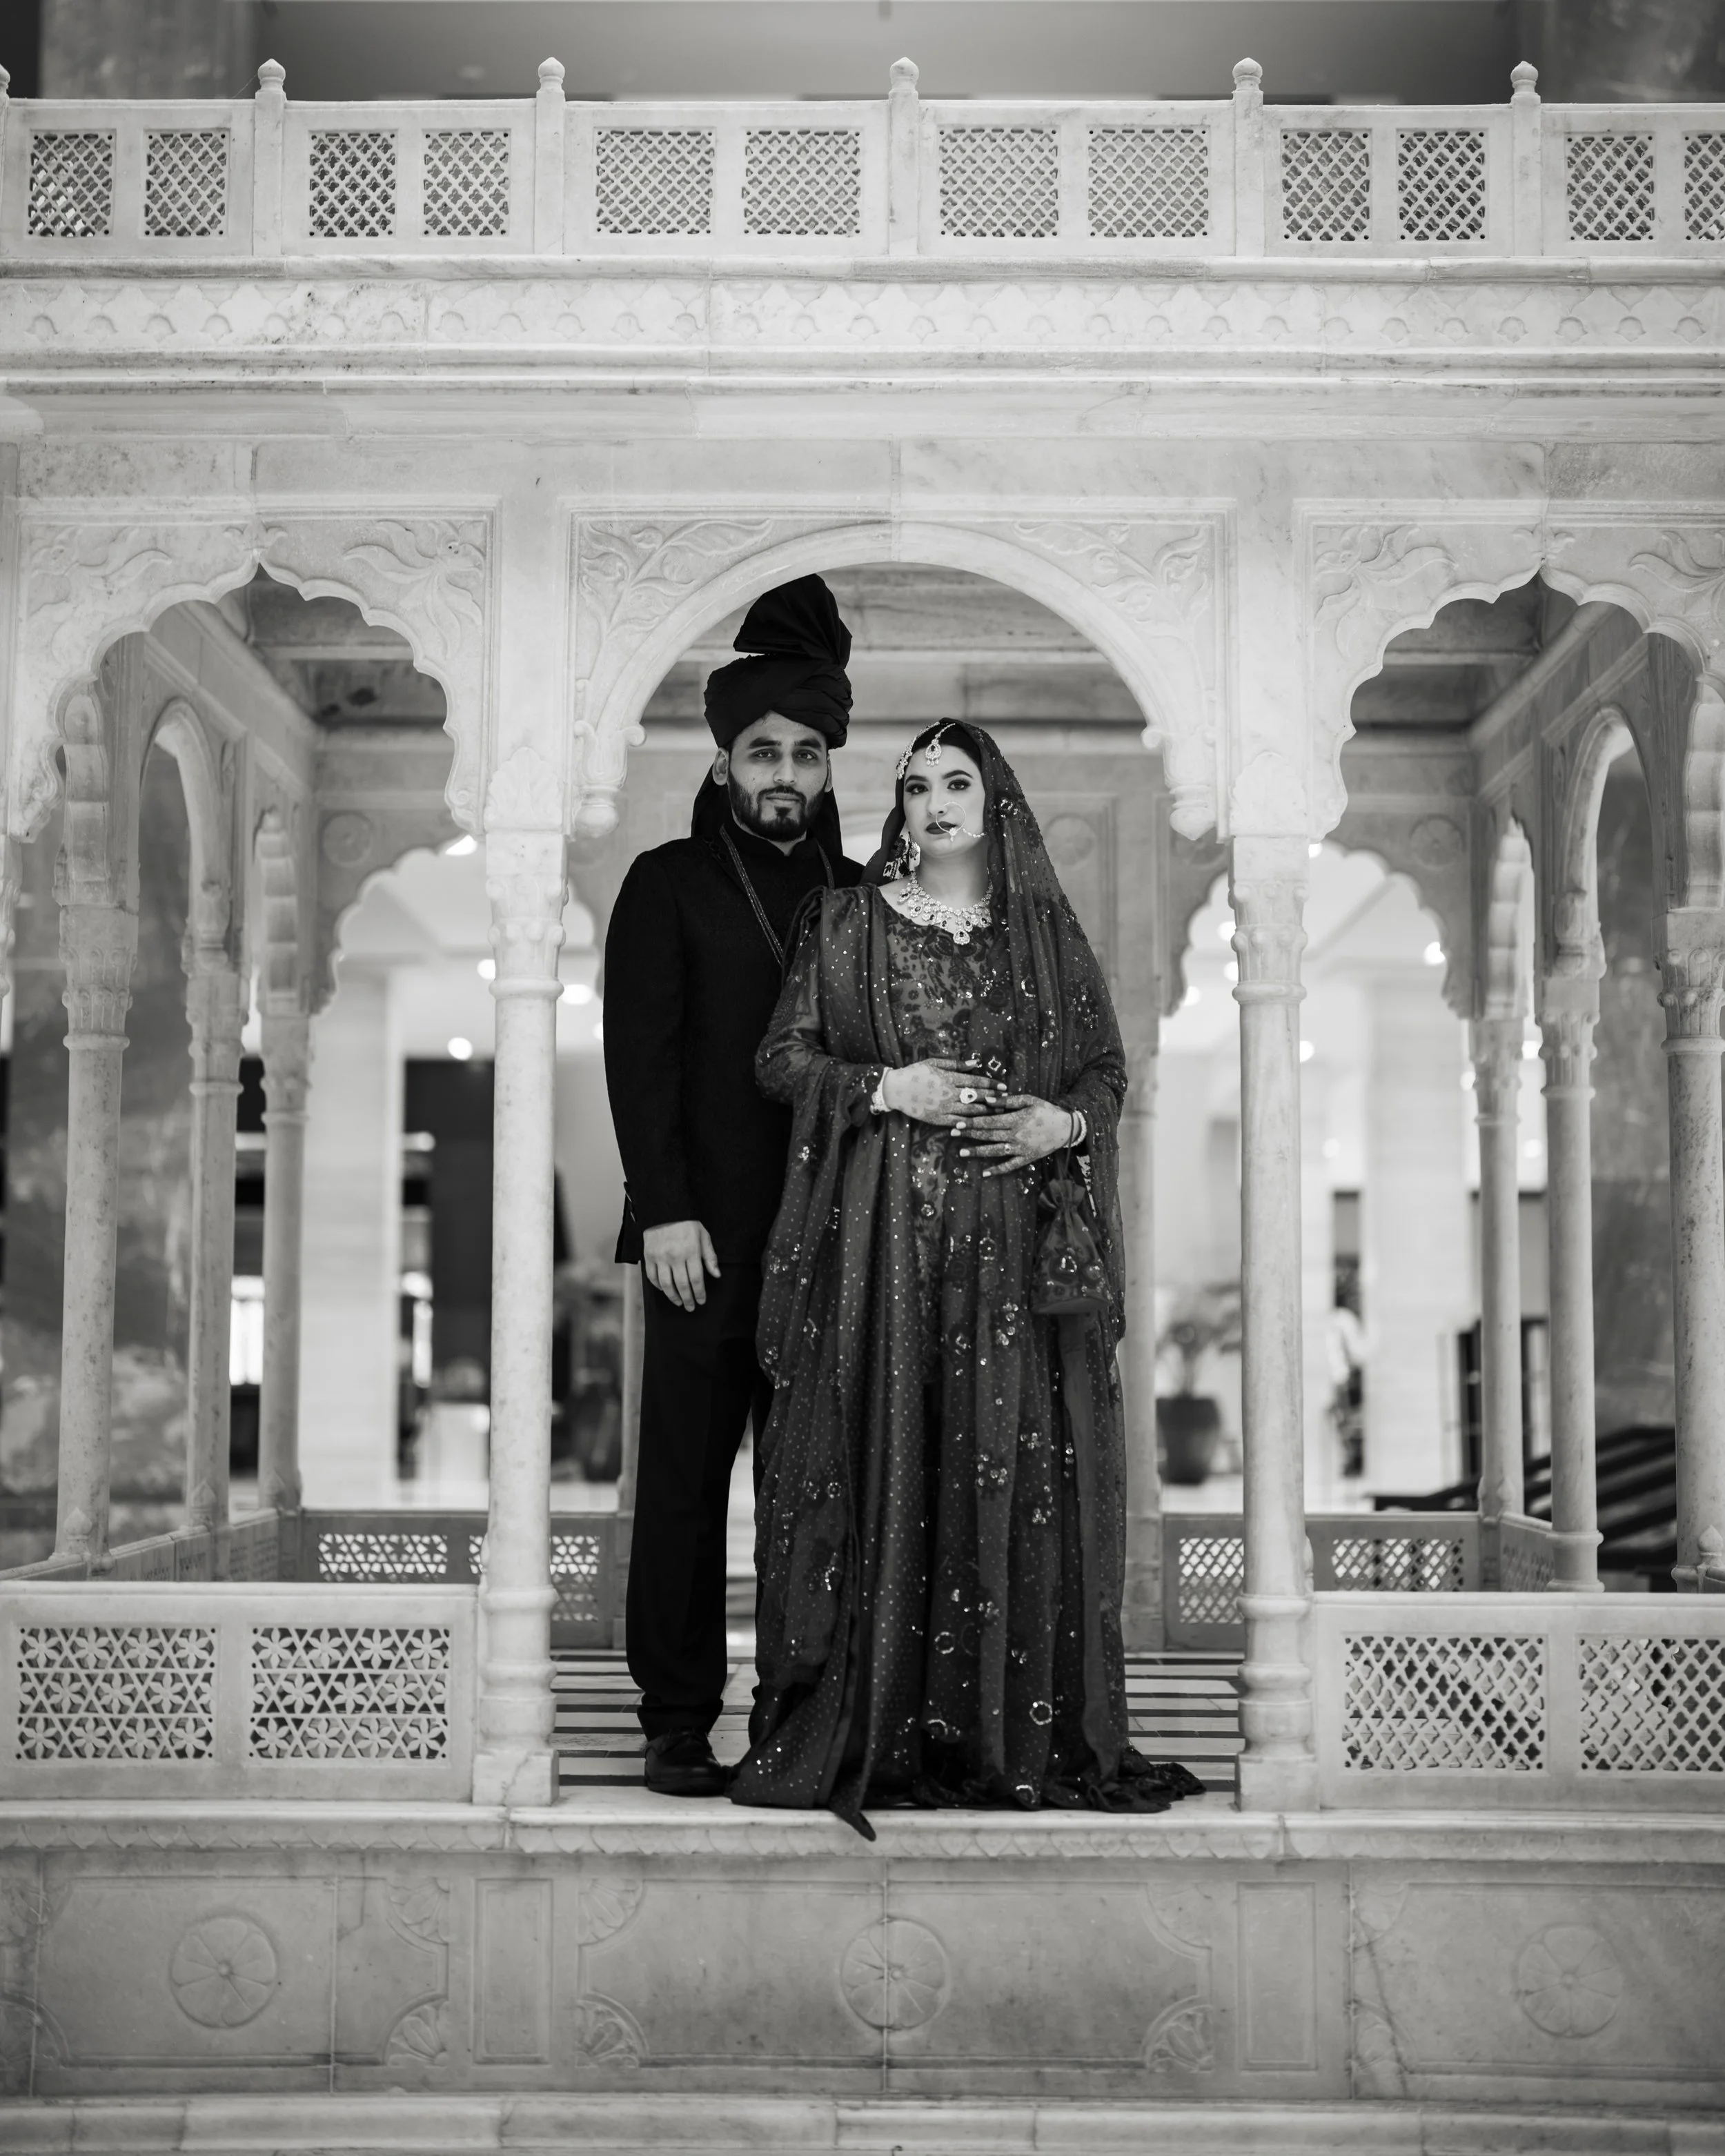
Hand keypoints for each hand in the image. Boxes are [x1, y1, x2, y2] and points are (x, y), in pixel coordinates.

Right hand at [642, 1220, 719, 1310]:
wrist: (664, 1209)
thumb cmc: (687, 1223)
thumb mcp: (703, 1236)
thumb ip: (710, 1256)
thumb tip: (716, 1275)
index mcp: (691, 1251)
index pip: (696, 1279)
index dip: (699, 1293)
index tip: (701, 1301)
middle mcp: (675, 1256)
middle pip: (682, 1285)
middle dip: (688, 1299)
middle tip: (691, 1307)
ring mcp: (660, 1257)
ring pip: (666, 1284)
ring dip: (673, 1296)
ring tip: (679, 1302)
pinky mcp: (649, 1256)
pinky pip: (652, 1277)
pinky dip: (658, 1286)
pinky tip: (665, 1290)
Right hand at [881, 1057, 1003, 1125]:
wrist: (896, 1090)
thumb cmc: (915, 1073)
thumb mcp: (935, 1062)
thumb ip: (957, 1064)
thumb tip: (976, 1063)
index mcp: (950, 1078)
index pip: (976, 1082)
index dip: (992, 1084)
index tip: (1004, 1087)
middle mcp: (950, 1094)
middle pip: (977, 1097)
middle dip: (993, 1099)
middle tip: (1007, 1101)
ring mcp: (944, 1108)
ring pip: (971, 1111)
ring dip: (986, 1112)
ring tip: (998, 1113)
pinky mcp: (938, 1120)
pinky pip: (957, 1122)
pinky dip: (970, 1123)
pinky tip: (980, 1124)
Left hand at [956, 1094, 1074, 1177]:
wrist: (1067, 1128)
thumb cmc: (1047, 1111)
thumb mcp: (1030, 1100)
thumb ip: (1008, 1101)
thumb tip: (988, 1100)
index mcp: (1016, 1119)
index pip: (989, 1121)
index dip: (972, 1122)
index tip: (958, 1122)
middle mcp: (1015, 1135)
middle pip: (988, 1135)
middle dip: (969, 1134)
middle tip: (952, 1133)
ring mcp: (1020, 1149)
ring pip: (995, 1151)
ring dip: (977, 1152)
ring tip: (961, 1153)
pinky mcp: (1026, 1158)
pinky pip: (1010, 1166)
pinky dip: (998, 1170)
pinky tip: (986, 1173)